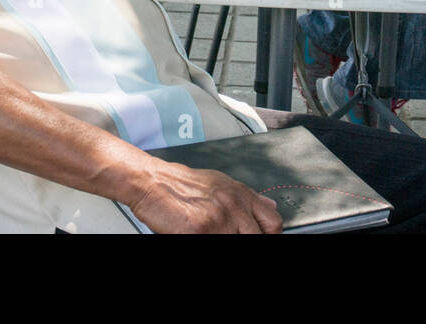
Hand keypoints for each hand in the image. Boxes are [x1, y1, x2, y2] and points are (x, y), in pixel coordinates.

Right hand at [127, 160, 282, 232]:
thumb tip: (270, 206)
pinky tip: (198, 235)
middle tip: (230, 236)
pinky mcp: (200, 232)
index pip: (272, 222)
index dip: (271, 236)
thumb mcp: (221, 183)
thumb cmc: (182, 185)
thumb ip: (247, 197)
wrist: (152, 183)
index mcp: (241, 194)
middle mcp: (233, 206)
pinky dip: (205, 241)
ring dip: (224, 240)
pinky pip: (212, 243)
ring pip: (237, 242)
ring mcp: (218, 220)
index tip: (263, 237)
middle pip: (258, 237)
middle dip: (250, 242)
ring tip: (212, 233)